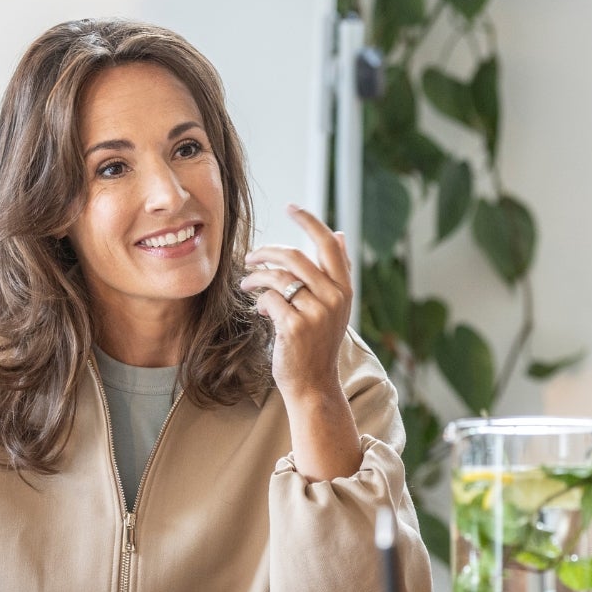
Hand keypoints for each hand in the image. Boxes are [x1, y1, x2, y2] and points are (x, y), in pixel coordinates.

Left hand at [241, 205, 352, 404]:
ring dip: (256, 277)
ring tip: (246, 284)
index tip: (291, 206)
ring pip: (278, 277)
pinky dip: (259, 301)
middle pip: (295, 255)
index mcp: (344, 289)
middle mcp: (334, 298)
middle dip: (267, 251)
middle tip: (250, 256)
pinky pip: (269, 299)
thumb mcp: (335, 307)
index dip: (309, 221)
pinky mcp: (295, 327)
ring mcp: (316, 313)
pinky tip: (258, 310)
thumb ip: (336, 272)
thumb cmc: (319, 344)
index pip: (328, 244)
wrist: (314, 385)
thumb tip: (339, 233)